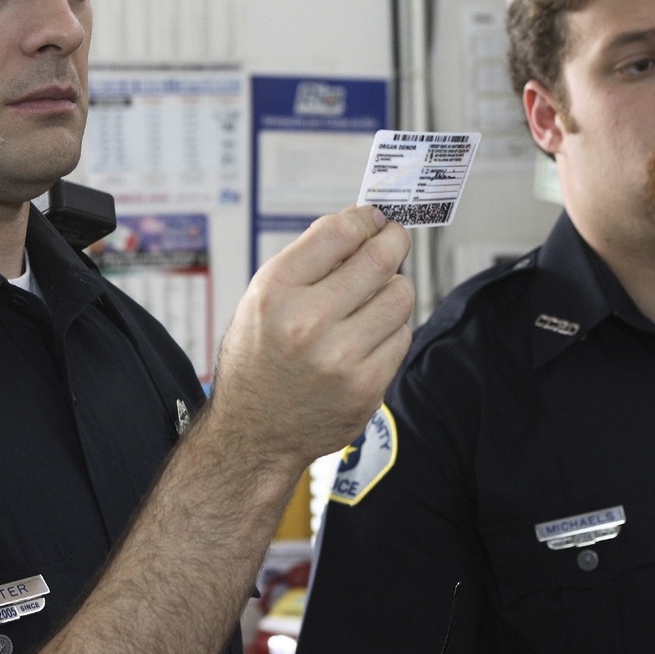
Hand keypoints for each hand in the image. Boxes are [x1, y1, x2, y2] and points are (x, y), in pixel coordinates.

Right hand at [204, 206, 412, 465]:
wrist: (252, 434)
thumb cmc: (258, 360)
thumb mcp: (261, 299)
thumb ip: (309, 261)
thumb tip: (364, 224)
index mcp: (275, 291)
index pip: (340, 231)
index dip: (364, 219)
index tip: (373, 220)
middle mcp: (307, 322)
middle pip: (380, 258)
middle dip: (393, 242)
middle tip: (393, 241)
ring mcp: (340, 357)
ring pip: (400, 295)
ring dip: (393, 289)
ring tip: (371, 300)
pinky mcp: (366, 385)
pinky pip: (402, 336)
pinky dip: (390, 330)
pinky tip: (366, 339)